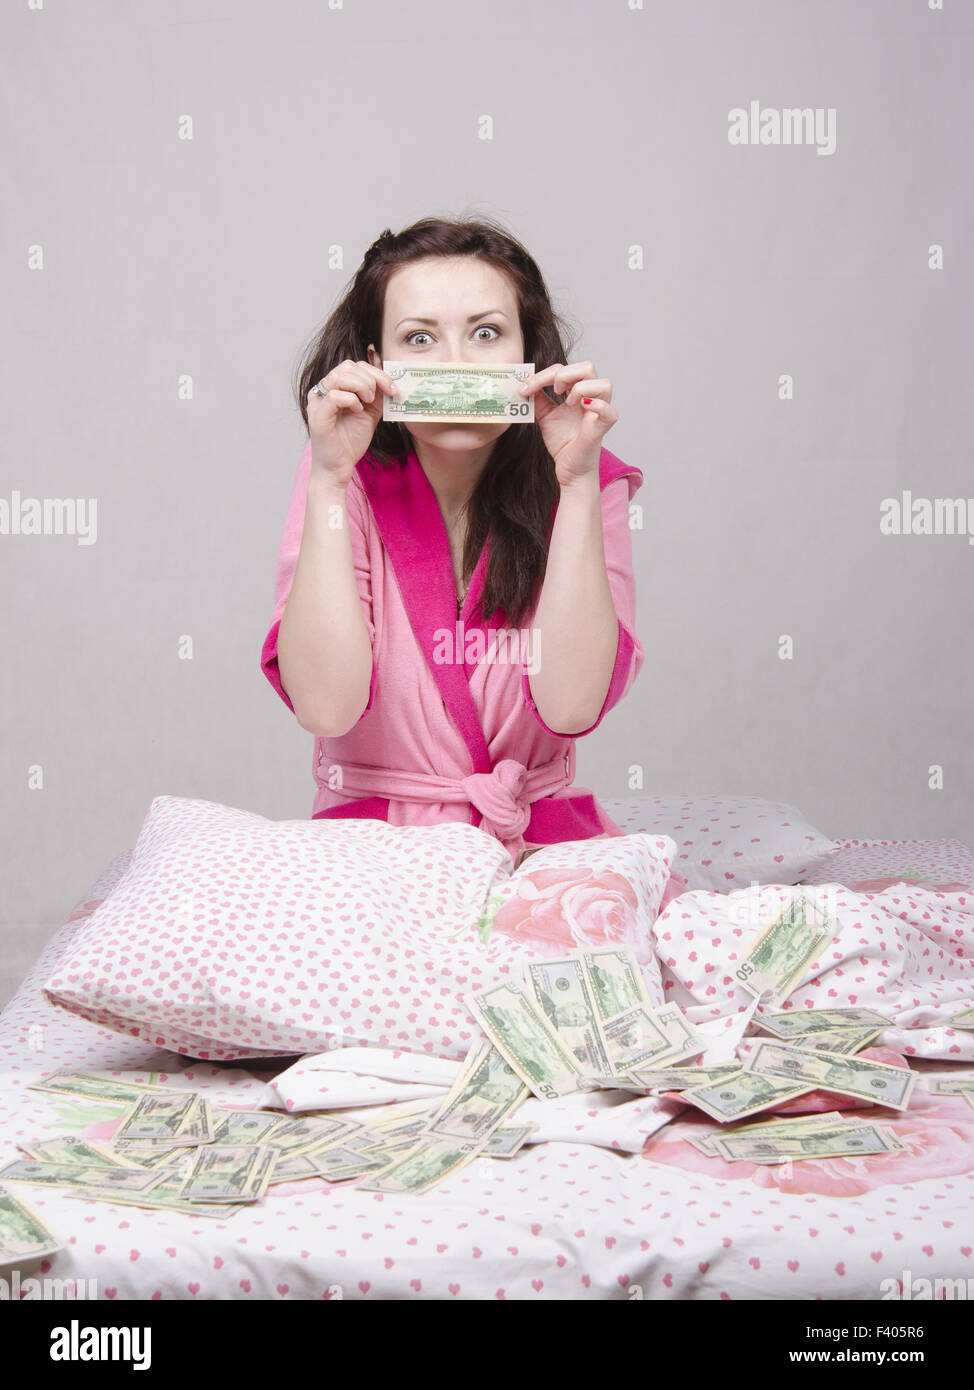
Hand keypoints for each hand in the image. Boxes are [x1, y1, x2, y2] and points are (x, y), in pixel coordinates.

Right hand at [307, 360, 397, 486]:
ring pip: (339, 376)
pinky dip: (351, 400)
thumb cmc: (350, 443)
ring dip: (361, 386)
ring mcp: (318, 402)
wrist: (338, 469)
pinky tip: (358, 411)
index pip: (354, 366)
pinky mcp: (317, 415)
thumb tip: (390, 379)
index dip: (376, 372)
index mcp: (334, 388)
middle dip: (371, 378)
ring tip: (368, 403)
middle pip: (347, 366)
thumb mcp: (370, 414)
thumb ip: (377, 396)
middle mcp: (322, 391)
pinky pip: (334, 396)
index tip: (392, 388)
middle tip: (379, 397)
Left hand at [517, 360, 618, 486]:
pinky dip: (596, 405)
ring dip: (581, 387)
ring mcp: (600, 411)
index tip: (525, 388)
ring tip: (568, 402)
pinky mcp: (603, 427)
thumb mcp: (545, 415)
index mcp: (578, 391)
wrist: (569, 469)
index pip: (564, 369)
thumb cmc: (563, 442)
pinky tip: (581, 407)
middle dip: (565, 374)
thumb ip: (538, 398)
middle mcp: (592, 397)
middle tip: (553, 390)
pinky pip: (608, 410)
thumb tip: (525, 383)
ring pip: (604, 383)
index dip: (543, 375)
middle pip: (587, 367)